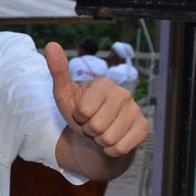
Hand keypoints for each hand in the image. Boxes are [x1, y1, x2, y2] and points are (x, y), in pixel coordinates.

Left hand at [44, 42, 147, 157]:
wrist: (97, 137)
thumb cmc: (80, 114)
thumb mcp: (64, 95)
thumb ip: (58, 71)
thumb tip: (51, 45)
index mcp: (104, 83)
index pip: (83, 111)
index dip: (78, 117)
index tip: (82, 114)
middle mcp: (124, 93)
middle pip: (96, 126)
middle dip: (89, 131)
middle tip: (92, 125)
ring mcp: (136, 110)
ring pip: (108, 138)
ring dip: (100, 141)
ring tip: (101, 132)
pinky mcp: (144, 127)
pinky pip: (120, 147)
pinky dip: (111, 150)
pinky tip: (112, 141)